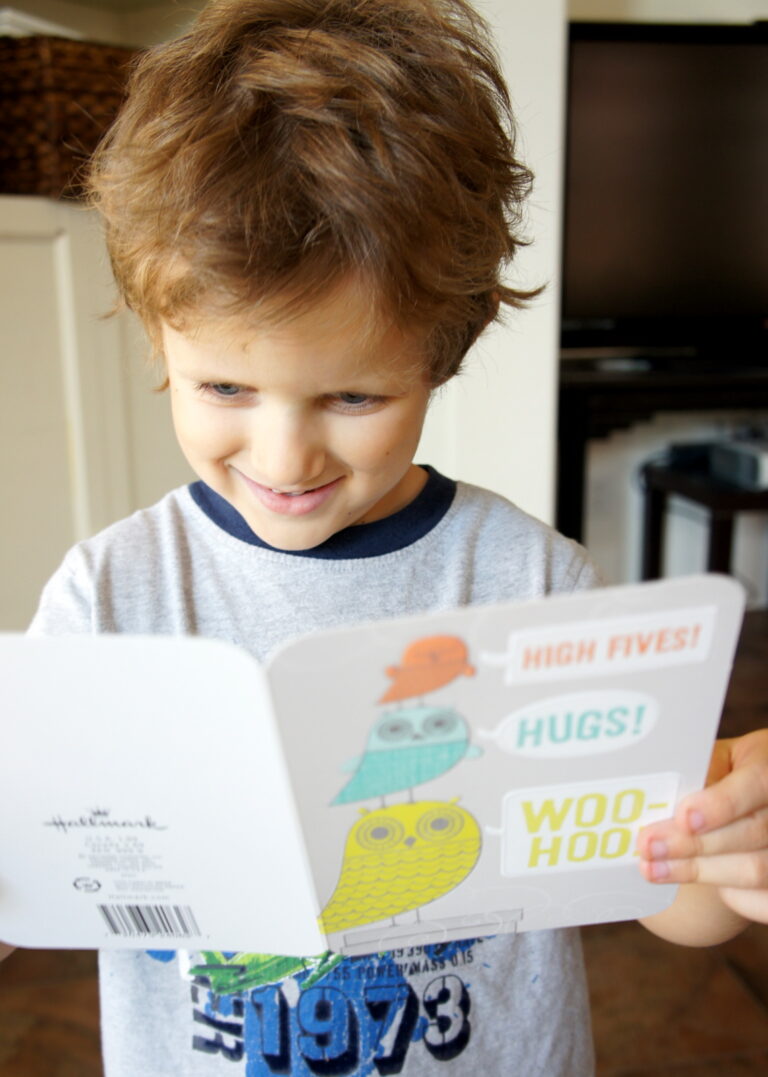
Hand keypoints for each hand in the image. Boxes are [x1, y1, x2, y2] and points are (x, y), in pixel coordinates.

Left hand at [637, 730, 767, 924]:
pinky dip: (730, 896)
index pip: (757, 783)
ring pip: (756, 870)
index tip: (684, 818)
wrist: (755, 799)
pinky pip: (762, 900)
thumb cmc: (729, 774)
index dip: (721, 804)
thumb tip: (657, 802)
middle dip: (695, 843)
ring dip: (699, 872)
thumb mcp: (715, 759)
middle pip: (753, 832)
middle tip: (650, 846)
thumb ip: (697, 776)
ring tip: (655, 868)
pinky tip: (693, 881)